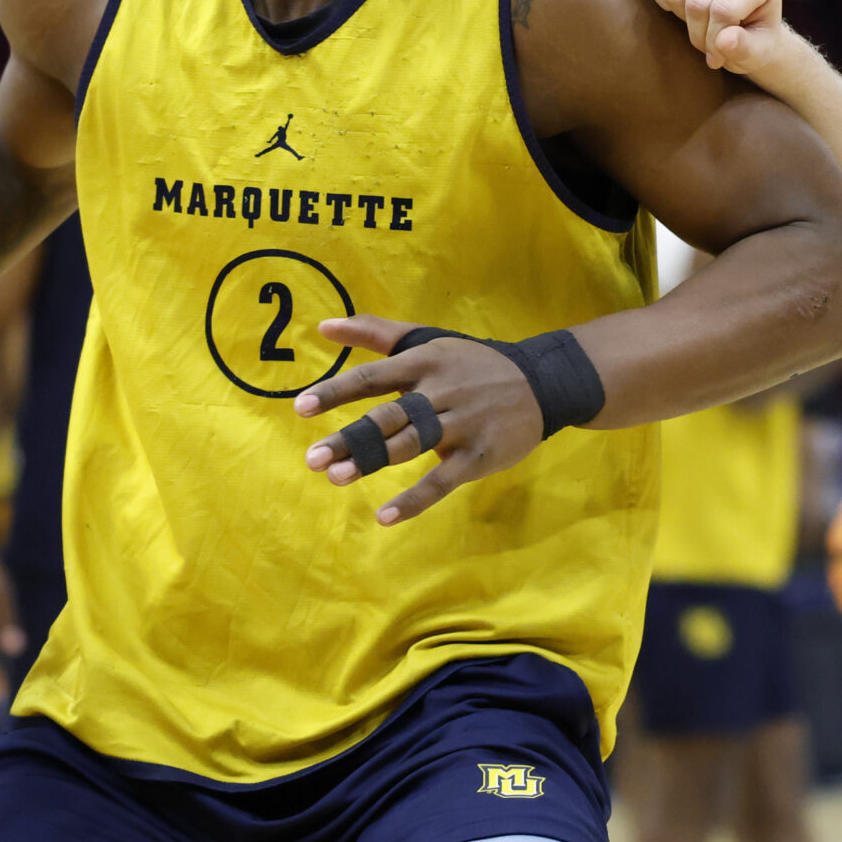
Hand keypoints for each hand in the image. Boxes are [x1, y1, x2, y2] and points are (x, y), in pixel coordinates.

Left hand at [295, 316, 551, 524]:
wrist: (541, 383)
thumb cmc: (471, 363)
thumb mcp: (427, 341)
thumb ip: (374, 332)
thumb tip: (322, 325)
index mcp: (423, 363)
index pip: (372, 377)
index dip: (336, 391)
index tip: (301, 407)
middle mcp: (439, 392)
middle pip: (388, 416)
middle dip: (350, 438)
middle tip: (312, 459)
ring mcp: (460, 425)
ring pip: (411, 445)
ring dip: (372, 462)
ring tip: (336, 478)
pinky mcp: (478, 455)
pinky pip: (442, 480)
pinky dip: (415, 499)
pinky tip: (386, 516)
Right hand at [645, 0, 787, 74]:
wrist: (744, 21)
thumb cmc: (754, 38)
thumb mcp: (758, 53)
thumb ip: (745, 49)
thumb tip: (724, 41)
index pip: (724, 10)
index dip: (714, 41)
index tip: (719, 56)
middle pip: (696, 2)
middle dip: (699, 34)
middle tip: (709, 43)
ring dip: (681, 18)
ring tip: (700, 23)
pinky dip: (662, 0)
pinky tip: (684, 5)